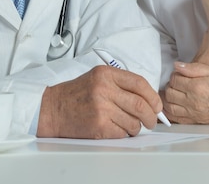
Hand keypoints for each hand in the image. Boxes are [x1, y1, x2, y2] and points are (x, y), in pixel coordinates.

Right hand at [36, 66, 162, 138]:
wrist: (52, 109)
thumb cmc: (76, 94)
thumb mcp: (98, 78)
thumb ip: (121, 84)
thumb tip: (149, 100)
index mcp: (106, 74)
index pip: (140, 83)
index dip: (153, 97)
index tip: (157, 106)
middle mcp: (104, 89)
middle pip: (141, 105)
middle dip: (151, 117)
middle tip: (151, 121)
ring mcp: (101, 108)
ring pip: (134, 122)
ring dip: (136, 127)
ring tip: (128, 125)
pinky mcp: (98, 125)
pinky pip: (122, 133)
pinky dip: (124, 133)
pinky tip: (116, 129)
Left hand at [162, 61, 208, 124]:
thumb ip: (194, 68)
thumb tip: (178, 66)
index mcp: (197, 87)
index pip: (174, 80)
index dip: (175, 74)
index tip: (180, 73)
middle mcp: (194, 102)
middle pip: (170, 94)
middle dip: (170, 86)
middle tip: (176, 82)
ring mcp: (196, 114)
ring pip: (170, 108)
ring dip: (168, 100)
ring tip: (173, 93)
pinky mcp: (200, 122)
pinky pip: (179, 120)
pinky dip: (172, 114)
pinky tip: (174, 108)